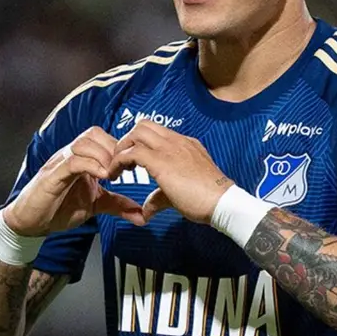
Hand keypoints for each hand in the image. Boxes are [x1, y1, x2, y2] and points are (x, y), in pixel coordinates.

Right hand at [3, 127, 147, 236]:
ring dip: (103, 155)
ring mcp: (60, 163)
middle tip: (123, 169)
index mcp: (81, 158)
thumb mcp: (95, 205)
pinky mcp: (52, 175)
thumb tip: (141, 215)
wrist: (31, 223)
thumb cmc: (59, 208)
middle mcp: (70, 155)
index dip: (119, 147)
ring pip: (83, 143)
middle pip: (94, 133)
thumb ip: (116, 205)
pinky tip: (102, 177)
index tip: (131, 165)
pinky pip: (72, 161)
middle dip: (113, 148)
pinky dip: (89, 165)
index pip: (102, 137)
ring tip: (112, 174)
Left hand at [109, 120, 231, 223]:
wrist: (221, 202)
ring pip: (136, 133)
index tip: (132, 160)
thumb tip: (147, 209)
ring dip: (121, 148)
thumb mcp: (179, 194)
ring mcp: (169, 148)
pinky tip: (115, 175)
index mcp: (184, 144)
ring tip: (116, 168)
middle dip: (127, 140)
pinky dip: (118, 161)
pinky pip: (132, 152)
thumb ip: (159, 197)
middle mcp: (176, 141)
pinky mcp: (160, 161)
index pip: (156, 131)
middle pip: (142, 125)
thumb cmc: (207, 199)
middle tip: (121, 161)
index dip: (139, 142)